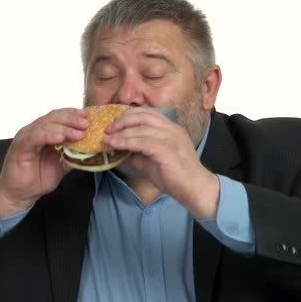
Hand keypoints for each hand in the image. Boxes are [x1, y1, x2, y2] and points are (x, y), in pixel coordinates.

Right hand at [0, 108, 88, 217]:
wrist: (21, 194)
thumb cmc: (38, 177)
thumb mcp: (62, 165)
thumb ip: (74, 155)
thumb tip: (91, 150)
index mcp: (45, 132)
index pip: (60, 117)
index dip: (74, 115)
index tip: (88, 117)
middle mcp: (35, 131)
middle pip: (54, 117)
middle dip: (72, 119)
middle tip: (86, 124)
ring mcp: (26, 137)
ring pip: (45, 125)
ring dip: (64, 128)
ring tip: (78, 134)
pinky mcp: (20, 146)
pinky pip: (34, 137)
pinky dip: (48, 135)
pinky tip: (59, 138)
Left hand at [104, 107, 219, 218]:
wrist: (194, 188)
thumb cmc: (176, 176)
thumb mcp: (154, 159)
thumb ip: (140, 151)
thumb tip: (122, 149)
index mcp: (171, 128)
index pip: (148, 113)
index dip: (129, 115)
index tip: (115, 124)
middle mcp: (171, 128)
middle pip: (142, 115)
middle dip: (122, 120)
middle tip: (108, 129)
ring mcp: (170, 137)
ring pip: (139, 127)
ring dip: (120, 132)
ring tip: (107, 138)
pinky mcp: (166, 148)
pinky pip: (140, 141)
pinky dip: (125, 142)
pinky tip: (114, 145)